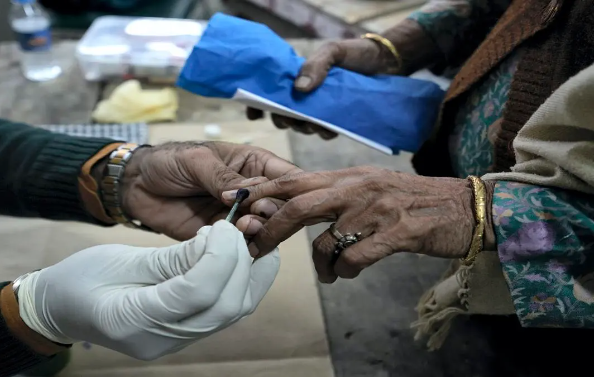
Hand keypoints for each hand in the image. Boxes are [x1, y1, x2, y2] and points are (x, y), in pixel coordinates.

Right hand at [17, 221, 279, 360]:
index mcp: (134, 321)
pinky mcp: (186, 332)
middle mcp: (162, 340)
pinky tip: (234, 253)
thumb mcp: (121, 259)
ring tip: (236, 238)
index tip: (223, 225)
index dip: (219, 256)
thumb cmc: (80, 279)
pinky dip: (240, 280)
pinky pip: (225, 309)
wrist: (60, 308)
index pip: (197, 293)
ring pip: (234, 311)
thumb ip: (173, 257)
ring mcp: (176, 341)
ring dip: (247, 271)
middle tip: (232, 227)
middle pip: (226, 306)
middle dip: (238, 261)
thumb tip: (219, 241)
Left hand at [121, 141, 300, 240]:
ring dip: (262, 230)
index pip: (288, 177)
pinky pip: (244, 245)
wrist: (136, 186)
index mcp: (255, 165)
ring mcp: (241, 216)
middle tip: (257, 212)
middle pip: (283, 207)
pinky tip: (235, 238)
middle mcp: (254, 192)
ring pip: (267, 229)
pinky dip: (245, 245)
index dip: (294, 189)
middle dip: (277, 212)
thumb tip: (252, 191)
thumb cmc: (168, 162)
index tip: (286, 198)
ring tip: (244, 225)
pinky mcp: (224, 236)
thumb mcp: (197, 161)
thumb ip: (224, 177)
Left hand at [226, 167, 494, 282]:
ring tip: (328, 273)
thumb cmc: (415, 200)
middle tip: (254, 248)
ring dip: (319, 265)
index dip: (262, 189)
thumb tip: (299, 209)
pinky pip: (354, 259)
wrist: (466, 207)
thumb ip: (337, 193)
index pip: (294, 178)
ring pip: (324, 241)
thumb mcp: (372, 186)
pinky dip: (344, 272)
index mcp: (349, 175)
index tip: (236, 201)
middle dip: (270, 229)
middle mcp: (358, 188)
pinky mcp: (396, 233)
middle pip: (298, 205)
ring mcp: (376, 209)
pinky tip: (350, 273)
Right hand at [247, 38, 398, 139]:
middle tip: (292, 118)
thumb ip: (316, 65)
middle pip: (283, 115)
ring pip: (302, 127)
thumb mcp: (333, 51)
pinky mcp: (335, 120)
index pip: (269, 94)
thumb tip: (300, 89)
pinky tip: (330, 129)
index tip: (254, 116)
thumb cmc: (356, 54)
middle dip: (283, 120)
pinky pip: (324, 132)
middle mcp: (304, 97)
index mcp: (296, 78)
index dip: (257, 106)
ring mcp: (319, 110)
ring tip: (314, 123)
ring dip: (304, 128)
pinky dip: (324, 132)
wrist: (386, 63)